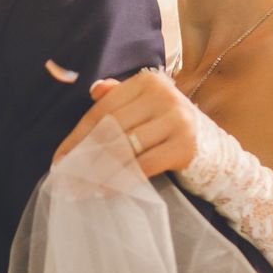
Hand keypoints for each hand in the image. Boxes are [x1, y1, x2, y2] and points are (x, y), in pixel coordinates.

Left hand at [51, 69, 199, 179]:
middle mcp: (165, 96)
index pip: (105, 108)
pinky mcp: (185, 147)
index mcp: (149, 81)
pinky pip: (143, 166)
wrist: (211, 148)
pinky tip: (104, 190)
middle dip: (85, 156)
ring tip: (80, 187)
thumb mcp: (147, 104)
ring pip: (125, 148)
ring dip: (98, 171)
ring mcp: (177, 121)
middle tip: (66, 177)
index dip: (79, 134)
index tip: (61, 157)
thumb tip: (94, 90)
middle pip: (113, 128)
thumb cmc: (168, 126)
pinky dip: (121, 180)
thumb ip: (120, 95)